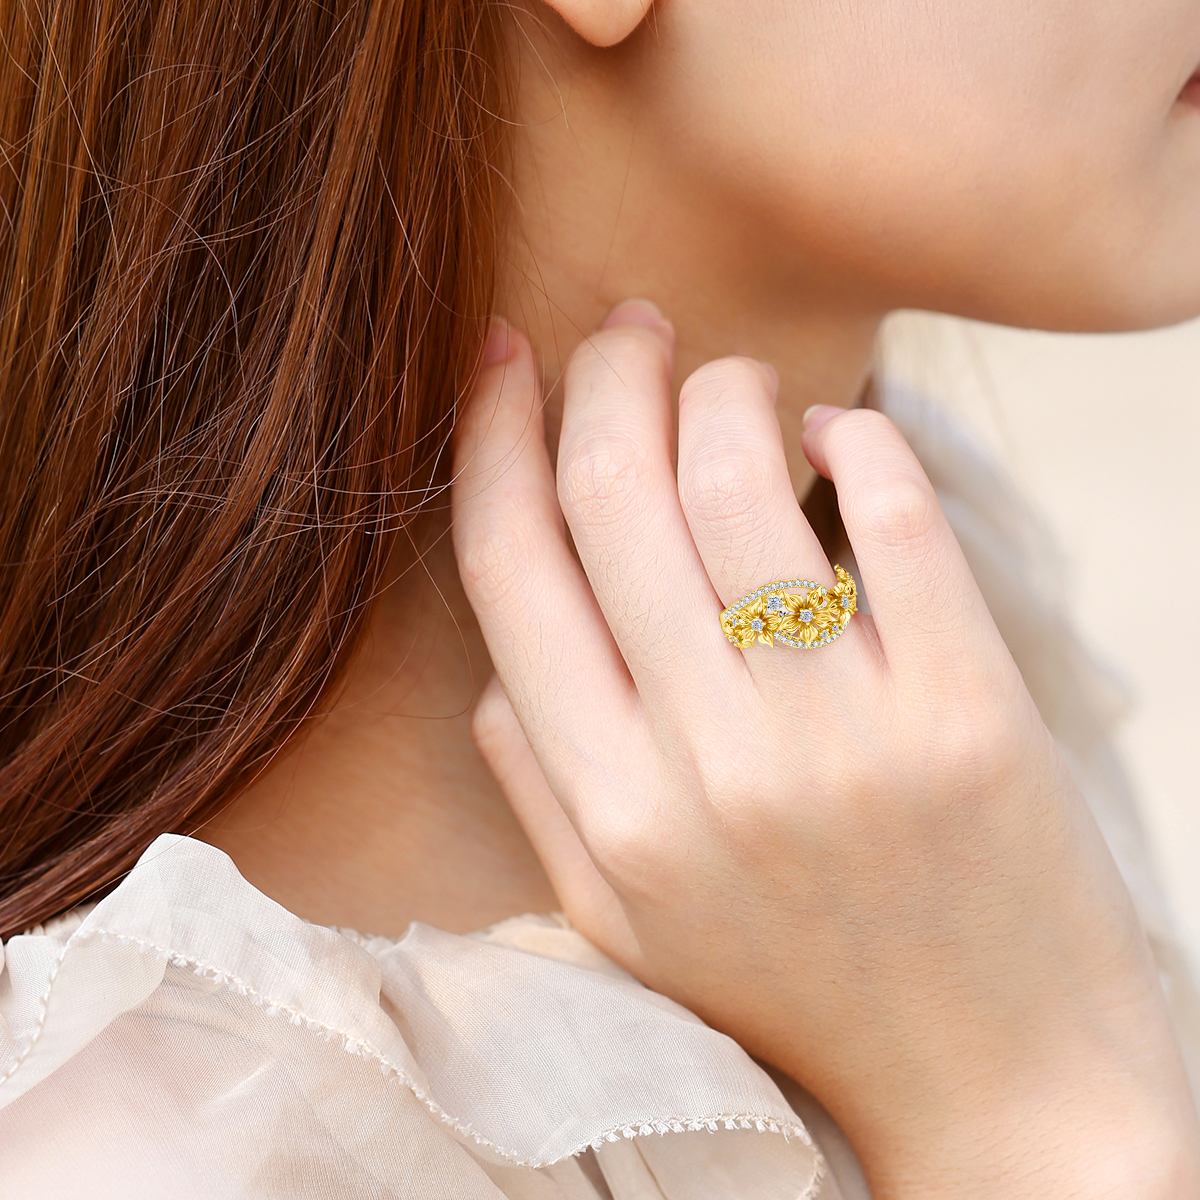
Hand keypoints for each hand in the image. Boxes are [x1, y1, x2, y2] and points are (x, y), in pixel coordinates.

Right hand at [449, 301, 1199, 1198]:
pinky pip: (899, 523)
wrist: (991, 1091)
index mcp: (609, 811)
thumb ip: (538, 790)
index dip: (491, 438)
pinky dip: (862, 440)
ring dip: (724, 391)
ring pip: (740, 485)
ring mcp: (843, 737)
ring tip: (730, 379)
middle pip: (615, 497)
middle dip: (606, 376)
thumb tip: (497, 662)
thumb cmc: (797, 992)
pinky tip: (841, 429)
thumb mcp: (625, 923)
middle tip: (626, 330)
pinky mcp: (968, 714)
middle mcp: (709, 765)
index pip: (509, 569)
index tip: (502, 360)